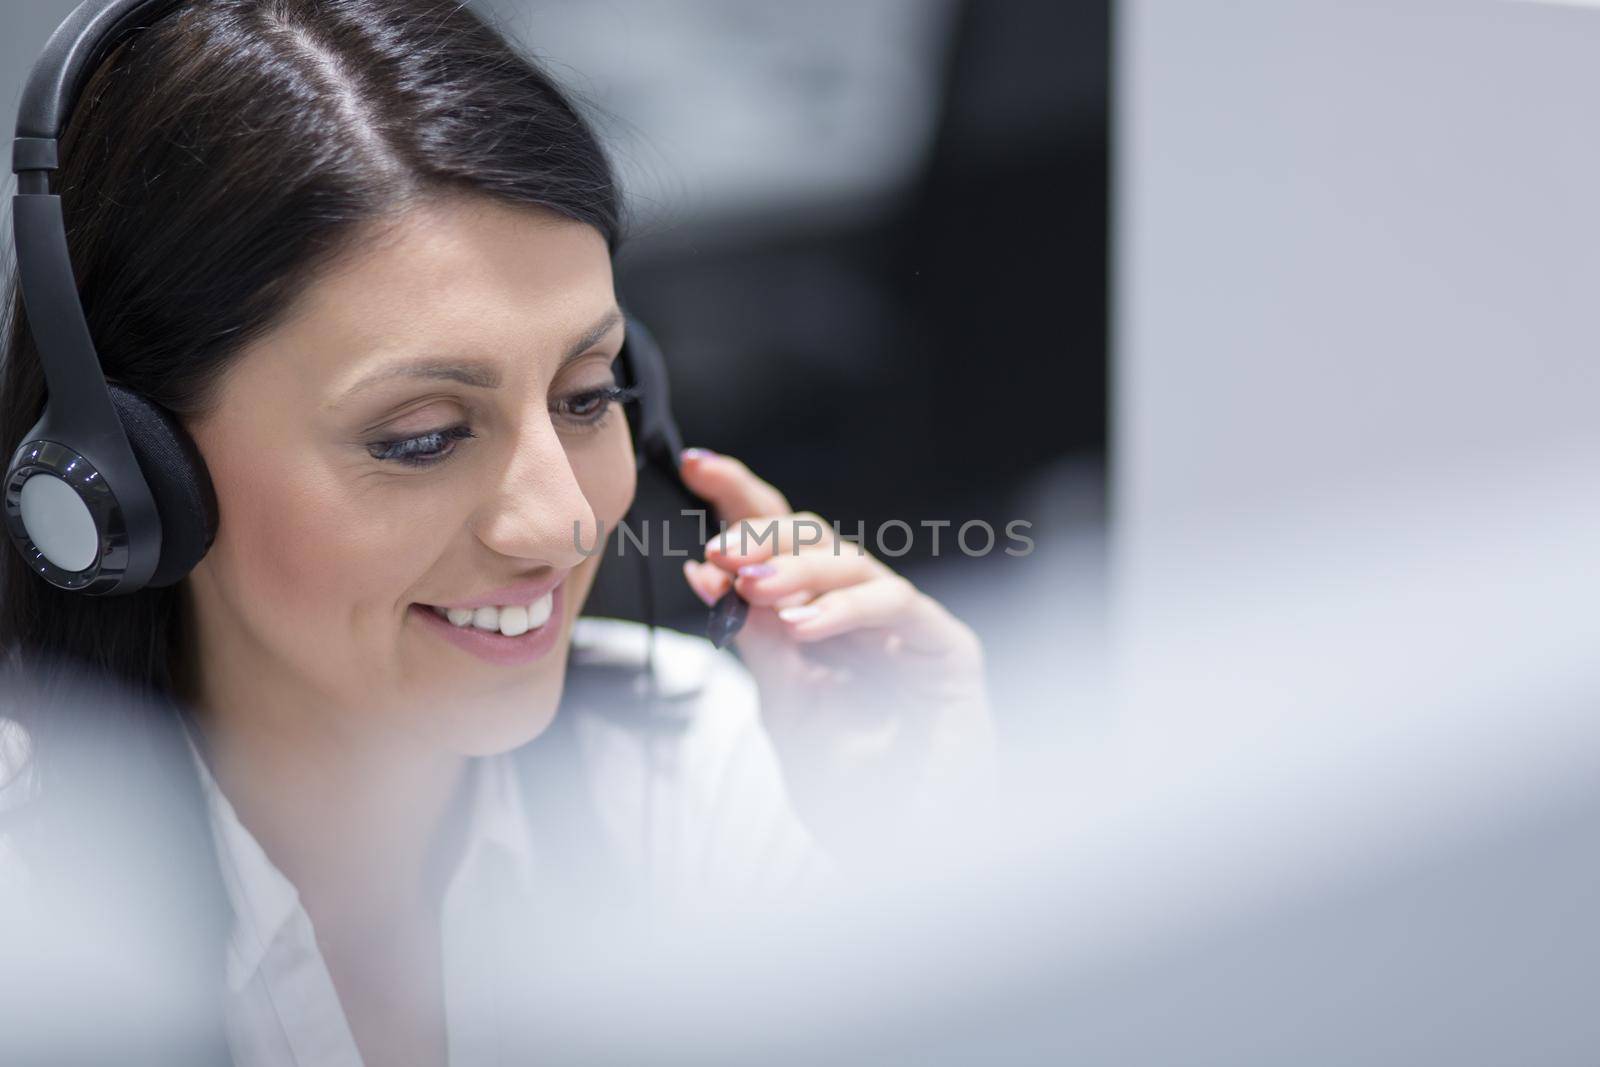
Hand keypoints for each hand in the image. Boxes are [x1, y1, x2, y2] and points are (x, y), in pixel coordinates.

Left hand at [678, 448, 996, 863]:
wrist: (905, 852)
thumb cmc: (850, 787)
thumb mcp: (785, 704)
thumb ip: (755, 639)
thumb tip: (707, 572)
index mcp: (821, 616)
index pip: (781, 541)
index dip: (742, 497)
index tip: (696, 464)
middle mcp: (865, 612)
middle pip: (816, 538)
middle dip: (764, 532)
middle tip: (721, 551)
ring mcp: (908, 627)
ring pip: (853, 563)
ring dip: (799, 566)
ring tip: (754, 585)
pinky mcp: (948, 649)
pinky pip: (896, 606)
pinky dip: (845, 610)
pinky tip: (804, 623)